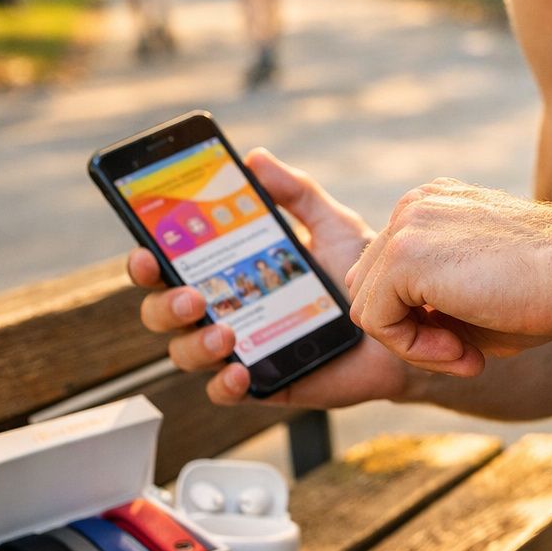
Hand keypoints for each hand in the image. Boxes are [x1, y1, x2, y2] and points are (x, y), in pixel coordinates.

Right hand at [128, 148, 413, 407]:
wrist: (404, 320)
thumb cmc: (358, 272)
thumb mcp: (330, 224)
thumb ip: (295, 193)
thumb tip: (256, 158)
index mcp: (228, 269)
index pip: (171, 264)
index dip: (147, 259)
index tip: (147, 248)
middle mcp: (225, 308)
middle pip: (165, 310)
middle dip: (165, 304)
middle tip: (192, 296)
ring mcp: (241, 347)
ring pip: (186, 353)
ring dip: (194, 345)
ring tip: (223, 332)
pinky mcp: (266, 383)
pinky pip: (227, 392)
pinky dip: (224, 384)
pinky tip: (240, 370)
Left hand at [343, 179, 551, 376]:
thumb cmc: (545, 289)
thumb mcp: (477, 294)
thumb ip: (433, 304)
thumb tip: (402, 335)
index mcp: (433, 207)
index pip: (391, 273)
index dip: (422, 318)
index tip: (470, 341)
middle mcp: (414, 206)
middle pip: (370, 286)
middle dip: (411, 330)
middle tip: (464, 352)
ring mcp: (406, 225)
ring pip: (368, 306)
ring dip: (412, 344)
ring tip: (465, 354)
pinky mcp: (404, 254)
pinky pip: (376, 321)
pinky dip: (413, 350)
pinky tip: (462, 352)